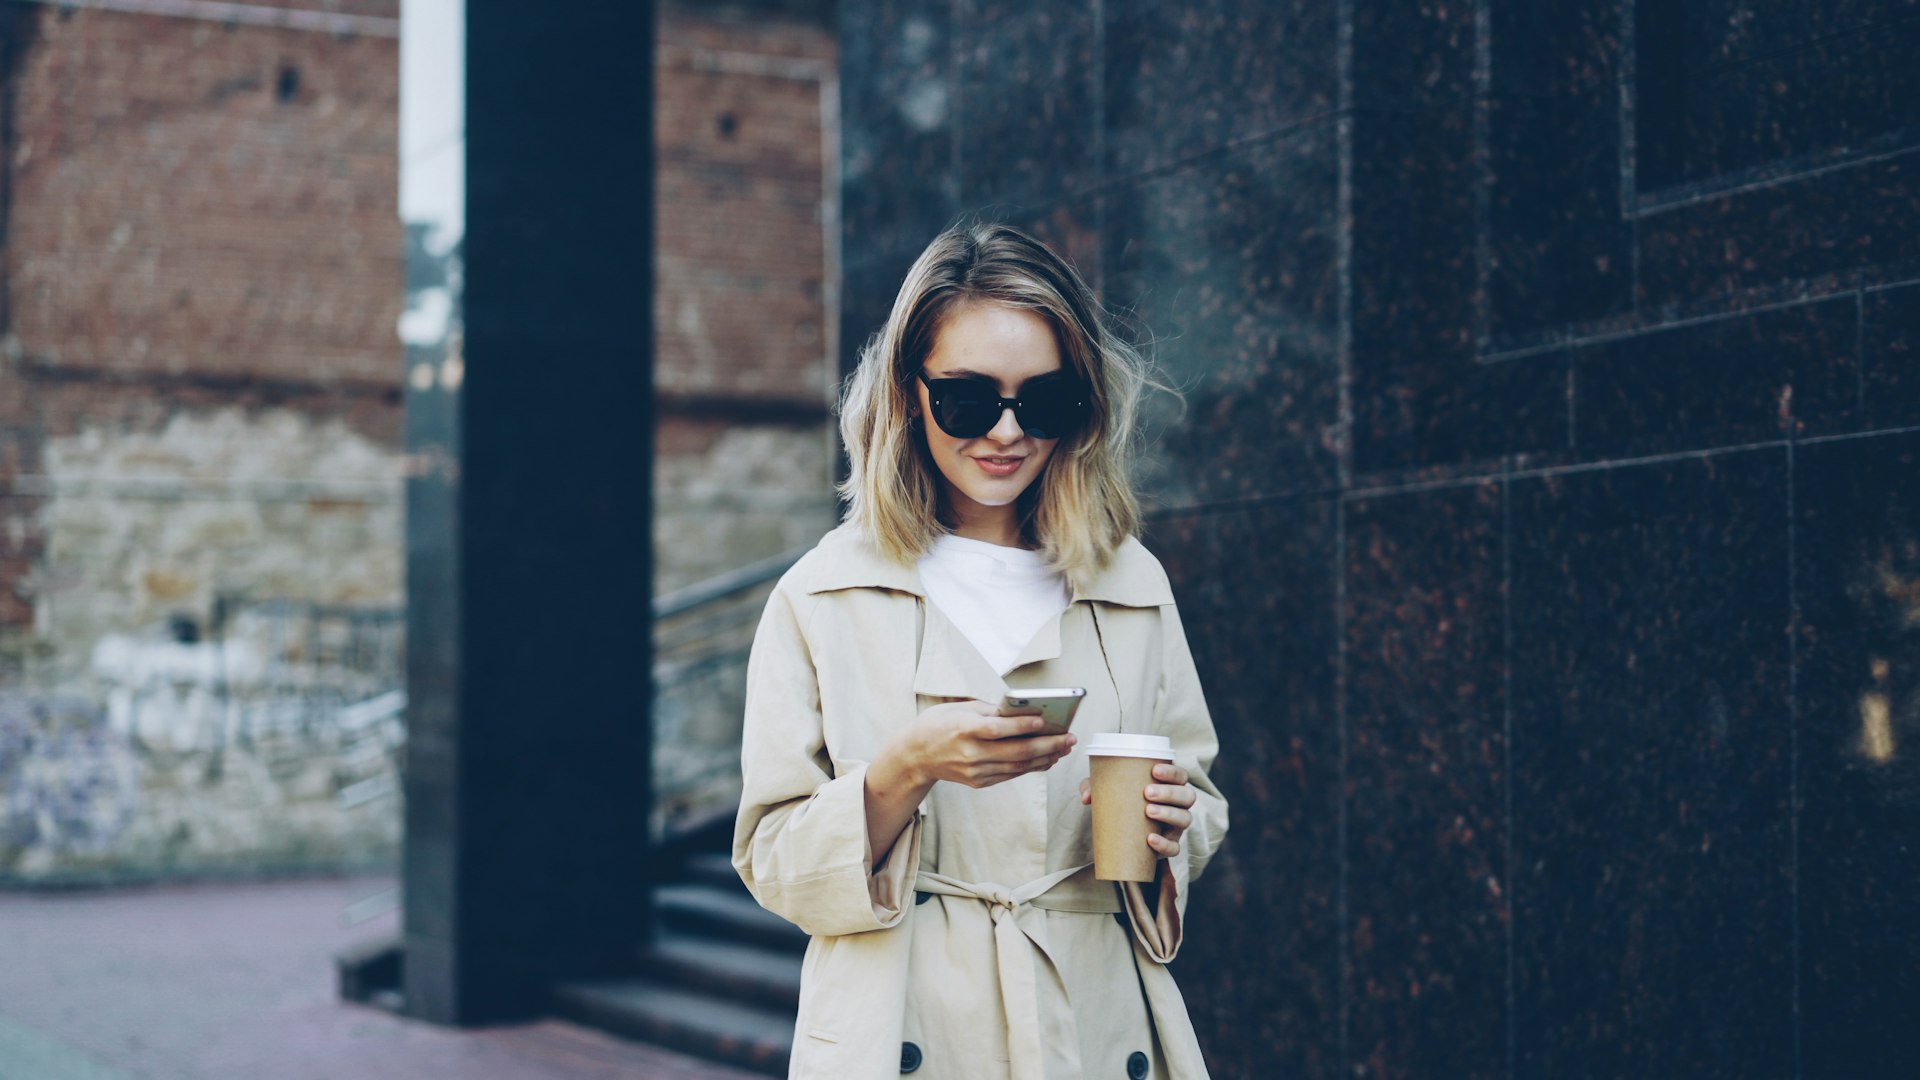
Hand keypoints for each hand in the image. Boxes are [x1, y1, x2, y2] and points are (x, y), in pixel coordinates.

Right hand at [893, 700, 1076, 789]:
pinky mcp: (979, 782)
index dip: (1022, 726)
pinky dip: (1031, 767)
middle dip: (1047, 745)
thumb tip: (1023, 711)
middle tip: (1070, 738)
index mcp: (963, 730)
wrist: (914, 756)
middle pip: (1016, 752)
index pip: (997, 729)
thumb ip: (990, 710)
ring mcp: (975, 771)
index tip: (1045, 720)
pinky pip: (1011, 774)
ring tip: (1064, 748)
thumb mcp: (959, 708)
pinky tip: (1047, 759)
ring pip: (1018, 767)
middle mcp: (970, 753)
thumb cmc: (938, 724)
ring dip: (1046, 758)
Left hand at [1077, 762, 1195, 859]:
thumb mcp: (1107, 792)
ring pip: (1185, 819)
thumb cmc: (1121, 803)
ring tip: (1148, 812)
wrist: (1123, 833)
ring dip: (1169, 814)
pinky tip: (1150, 839)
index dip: (1172, 772)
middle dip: (1169, 793)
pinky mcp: (1170, 845)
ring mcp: (1176, 826)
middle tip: (1147, 792)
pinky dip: (1164, 844)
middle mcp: (1178, 805)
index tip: (1154, 770)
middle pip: (1187, 796)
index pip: (1180, 775)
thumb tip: (1087, 796)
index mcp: (1169, 786)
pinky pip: (1175, 847)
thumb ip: (1094, 788)